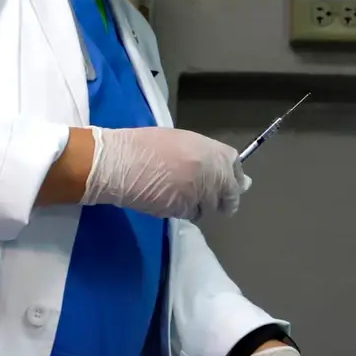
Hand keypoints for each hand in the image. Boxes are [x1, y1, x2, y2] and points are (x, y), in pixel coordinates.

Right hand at [81, 127, 248, 220]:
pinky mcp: (183, 209)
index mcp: (211, 151)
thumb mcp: (181, 141)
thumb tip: (228, 173)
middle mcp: (211, 173)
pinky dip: (182, 211)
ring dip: (199, 206)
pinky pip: (190, 214)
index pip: (235, 168)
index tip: (225, 184)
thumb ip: (206, 157)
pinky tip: (167, 200)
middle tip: (206, 199)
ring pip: (209, 208)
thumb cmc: (144, 145)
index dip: (231, 178)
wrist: (119, 162)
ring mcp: (199, 193)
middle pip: (230, 195)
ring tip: (178, 195)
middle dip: (222, 200)